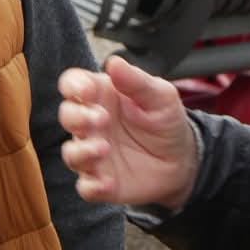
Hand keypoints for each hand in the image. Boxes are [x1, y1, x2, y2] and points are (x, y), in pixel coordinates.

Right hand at [57, 55, 199, 207]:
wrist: (183, 160)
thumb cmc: (165, 121)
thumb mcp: (160, 96)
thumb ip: (136, 80)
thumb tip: (114, 62)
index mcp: (100, 96)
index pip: (72, 84)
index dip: (73, 86)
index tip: (88, 91)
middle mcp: (91, 124)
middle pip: (67, 116)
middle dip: (77, 117)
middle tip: (102, 119)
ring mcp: (93, 154)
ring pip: (71, 154)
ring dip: (82, 152)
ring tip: (104, 148)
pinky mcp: (101, 182)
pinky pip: (86, 187)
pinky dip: (92, 186)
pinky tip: (107, 182)